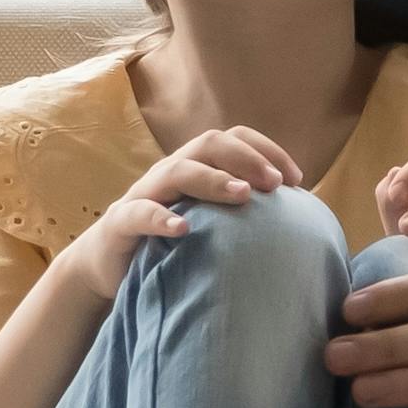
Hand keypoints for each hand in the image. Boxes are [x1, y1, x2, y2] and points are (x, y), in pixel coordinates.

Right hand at [62, 125, 300, 305]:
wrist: (107, 268)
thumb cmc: (169, 245)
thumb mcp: (209, 225)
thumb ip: (242, 217)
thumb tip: (300, 225)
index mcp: (195, 168)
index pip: (233, 139)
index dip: (267, 150)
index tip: (297, 180)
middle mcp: (170, 173)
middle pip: (208, 144)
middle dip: (246, 158)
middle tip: (276, 184)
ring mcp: (143, 194)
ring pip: (177, 170)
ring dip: (213, 180)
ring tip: (243, 196)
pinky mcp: (120, 223)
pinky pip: (138, 213)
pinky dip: (161, 218)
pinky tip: (184, 230)